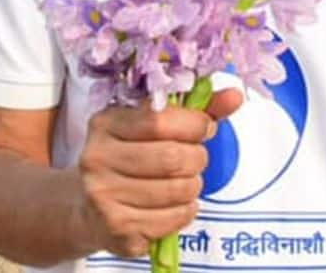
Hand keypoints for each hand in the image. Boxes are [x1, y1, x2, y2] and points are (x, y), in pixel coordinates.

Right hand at [77, 89, 241, 257]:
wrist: (90, 208)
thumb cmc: (130, 157)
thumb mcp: (153, 126)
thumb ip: (194, 110)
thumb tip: (235, 96)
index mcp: (106, 123)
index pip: (160, 120)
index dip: (194, 124)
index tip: (205, 128)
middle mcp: (98, 158)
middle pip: (172, 157)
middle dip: (197, 158)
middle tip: (197, 158)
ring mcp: (103, 196)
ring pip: (175, 190)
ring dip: (193, 186)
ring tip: (187, 181)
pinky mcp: (116, 229)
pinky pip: (171, 220)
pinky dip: (186, 212)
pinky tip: (178, 205)